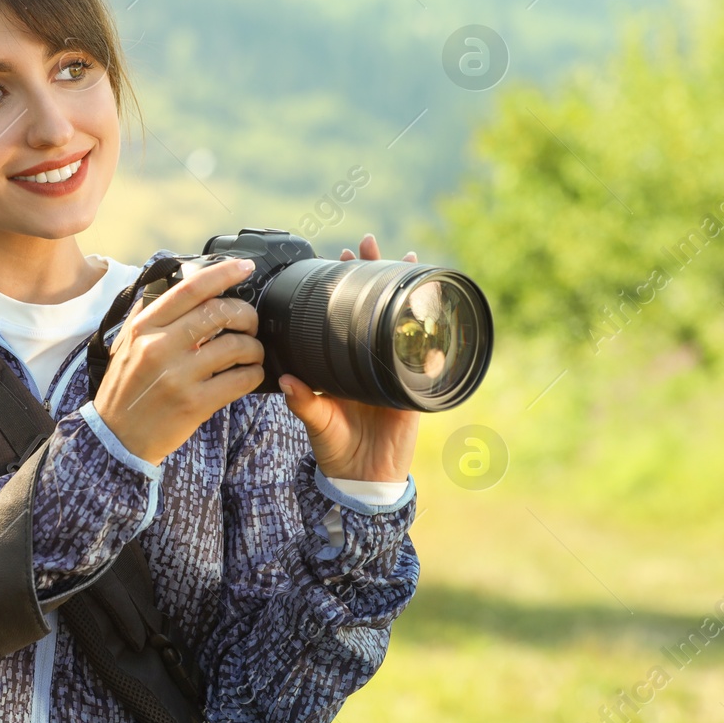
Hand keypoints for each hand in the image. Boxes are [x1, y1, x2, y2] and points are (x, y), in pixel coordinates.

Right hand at [92, 258, 264, 466]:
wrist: (117, 436)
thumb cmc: (126, 386)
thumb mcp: (127, 342)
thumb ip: (152, 312)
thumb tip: (183, 281)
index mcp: (145, 327)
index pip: (190, 289)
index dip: (223, 273)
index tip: (245, 267)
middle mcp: (159, 347)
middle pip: (220, 313)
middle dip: (246, 314)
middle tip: (250, 323)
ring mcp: (178, 376)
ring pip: (236, 346)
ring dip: (253, 347)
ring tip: (251, 353)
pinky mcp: (194, 403)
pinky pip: (240, 380)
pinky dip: (253, 374)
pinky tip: (249, 375)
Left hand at [278, 232, 421, 482]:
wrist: (364, 480)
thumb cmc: (336, 450)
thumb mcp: (317, 423)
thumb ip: (305, 403)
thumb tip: (287, 380)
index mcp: (341, 362)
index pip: (342, 313)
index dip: (343, 285)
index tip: (338, 255)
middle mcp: (366, 359)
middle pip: (373, 307)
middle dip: (375, 273)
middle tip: (370, 243)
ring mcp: (392, 369)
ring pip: (400, 321)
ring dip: (405, 290)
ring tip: (408, 258)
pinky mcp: (414, 387)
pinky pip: (426, 355)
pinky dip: (433, 332)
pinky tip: (436, 307)